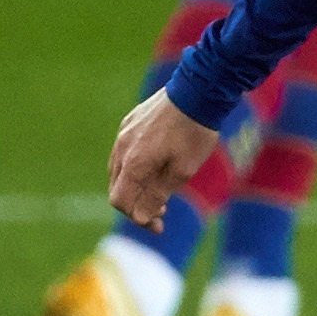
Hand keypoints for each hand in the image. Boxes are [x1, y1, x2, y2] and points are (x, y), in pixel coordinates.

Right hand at [108, 90, 223, 229]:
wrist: (198, 90)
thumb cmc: (194, 133)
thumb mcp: (183, 170)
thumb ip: (157, 194)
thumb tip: (141, 217)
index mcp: (134, 163)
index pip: (121, 201)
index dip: (138, 217)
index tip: (158, 225)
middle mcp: (122, 148)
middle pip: (118, 188)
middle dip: (137, 205)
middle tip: (163, 212)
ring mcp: (124, 133)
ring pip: (120, 170)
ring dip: (136, 186)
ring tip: (161, 193)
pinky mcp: (130, 122)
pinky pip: (125, 152)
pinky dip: (136, 168)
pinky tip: (155, 168)